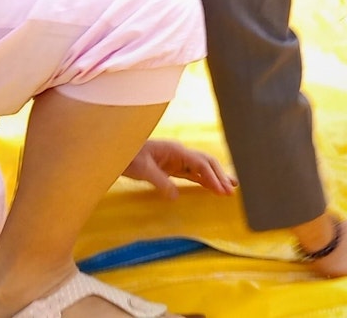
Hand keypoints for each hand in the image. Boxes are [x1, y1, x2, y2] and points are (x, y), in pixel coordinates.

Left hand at [122, 140, 237, 198]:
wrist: (115, 151)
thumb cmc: (128, 158)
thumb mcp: (142, 170)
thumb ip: (160, 181)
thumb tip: (175, 196)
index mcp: (176, 151)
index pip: (201, 163)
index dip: (213, 176)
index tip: (221, 189)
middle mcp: (180, 153)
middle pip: (207, 163)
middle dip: (220, 176)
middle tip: (231, 191)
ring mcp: (177, 160)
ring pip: (202, 168)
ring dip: (216, 178)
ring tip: (230, 188)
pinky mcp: (172, 167)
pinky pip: (193, 173)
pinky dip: (204, 180)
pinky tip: (212, 187)